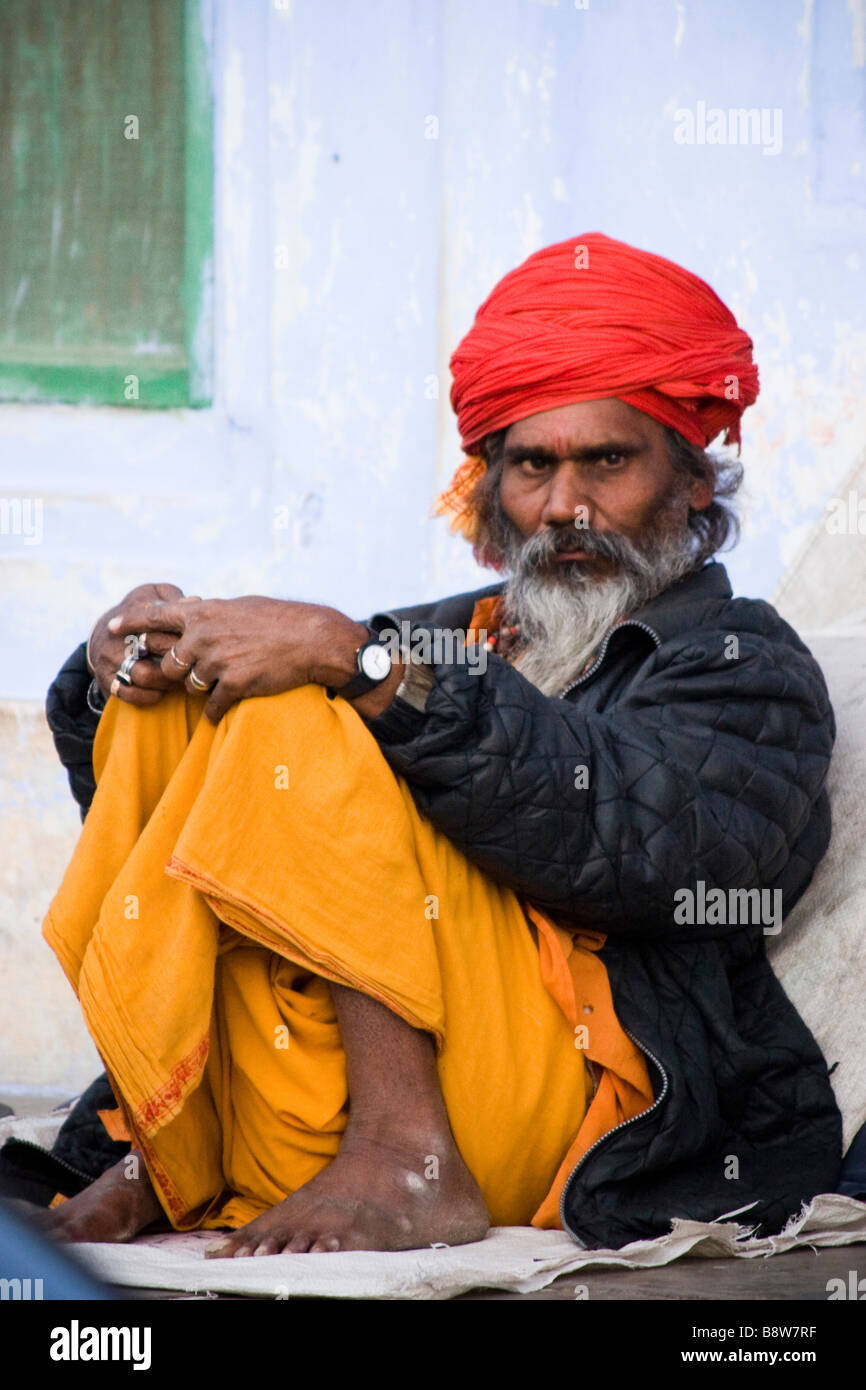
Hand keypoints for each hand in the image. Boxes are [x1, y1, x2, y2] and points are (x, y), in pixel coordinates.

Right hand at [88, 583, 198, 705]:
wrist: (101, 635)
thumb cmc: (138, 613)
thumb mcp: (152, 596)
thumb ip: (172, 597)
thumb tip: (195, 602)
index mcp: (133, 610)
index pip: (161, 620)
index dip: (185, 631)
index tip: (202, 639)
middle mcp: (120, 634)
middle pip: (158, 646)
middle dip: (182, 657)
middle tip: (200, 664)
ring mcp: (111, 658)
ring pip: (146, 675)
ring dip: (169, 680)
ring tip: (183, 680)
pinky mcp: (107, 680)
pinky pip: (130, 694)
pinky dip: (150, 695)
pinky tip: (162, 692)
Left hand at [107, 596, 372, 722]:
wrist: (312, 640)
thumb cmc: (280, 619)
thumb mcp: (239, 607)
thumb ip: (211, 614)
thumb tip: (194, 613)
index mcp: (203, 612)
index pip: (154, 616)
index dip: (131, 622)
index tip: (112, 627)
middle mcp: (203, 636)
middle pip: (168, 664)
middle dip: (178, 672)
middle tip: (198, 670)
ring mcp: (217, 662)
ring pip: (189, 686)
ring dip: (202, 688)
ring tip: (226, 680)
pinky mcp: (233, 685)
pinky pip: (211, 706)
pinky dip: (217, 709)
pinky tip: (229, 704)